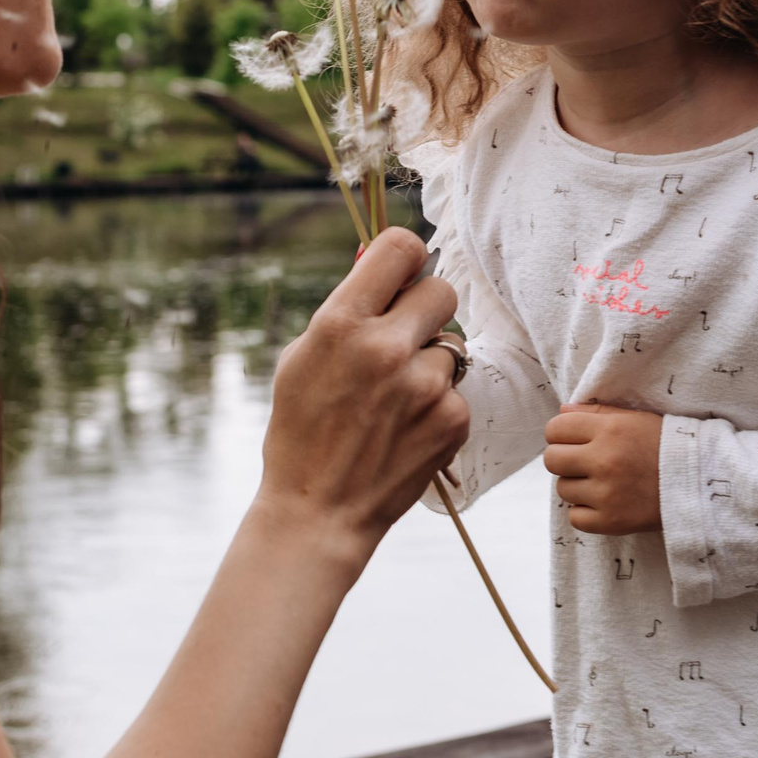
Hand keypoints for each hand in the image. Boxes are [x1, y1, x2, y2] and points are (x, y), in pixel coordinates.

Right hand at [258, 229, 469, 567]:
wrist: (318, 511)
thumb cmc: (301, 430)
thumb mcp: (301, 358)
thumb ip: (346, 311)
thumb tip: (383, 269)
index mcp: (341, 323)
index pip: (400, 247)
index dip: (404, 257)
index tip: (401, 274)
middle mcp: (386, 348)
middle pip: (441, 288)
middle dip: (425, 308)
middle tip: (403, 336)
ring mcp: (425, 386)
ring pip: (452, 344)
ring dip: (430, 362)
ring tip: (395, 398)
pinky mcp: (452, 419)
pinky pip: (457, 388)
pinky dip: (438, 403)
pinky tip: (405, 428)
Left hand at [543, 402, 664, 534]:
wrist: (702, 484)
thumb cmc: (668, 446)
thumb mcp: (636, 419)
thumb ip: (597, 413)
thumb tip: (561, 411)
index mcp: (610, 429)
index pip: (555, 429)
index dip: (562, 435)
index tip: (575, 441)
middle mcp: (604, 460)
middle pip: (552, 460)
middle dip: (565, 460)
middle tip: (586, 463)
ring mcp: (606, 493)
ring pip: (562, 489)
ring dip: (577, 487)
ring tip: (602, 483)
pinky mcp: (611, 522)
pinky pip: (575, 517)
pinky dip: (586, 513)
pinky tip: (606, 503)